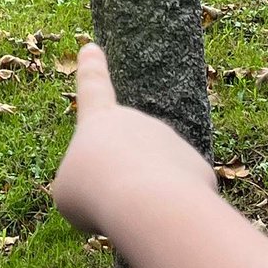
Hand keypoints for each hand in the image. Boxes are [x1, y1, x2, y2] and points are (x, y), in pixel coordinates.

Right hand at [52, 43, 216, 235]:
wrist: (147, 204)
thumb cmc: (94, 191)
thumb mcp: (70, 191)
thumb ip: (90, 185)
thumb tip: (117, 193)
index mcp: (99, 118)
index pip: (92, 86)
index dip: (90, 68)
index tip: (92, 47)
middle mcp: (137, 120)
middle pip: (126, 157)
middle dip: (122, 184)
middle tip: (111, 201)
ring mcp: (170, 141)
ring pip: (154, 182)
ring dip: (146, 202)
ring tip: (138, 213)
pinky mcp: (198, 167)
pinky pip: (182, 197)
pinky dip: (174, 215)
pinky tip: (168, 220)